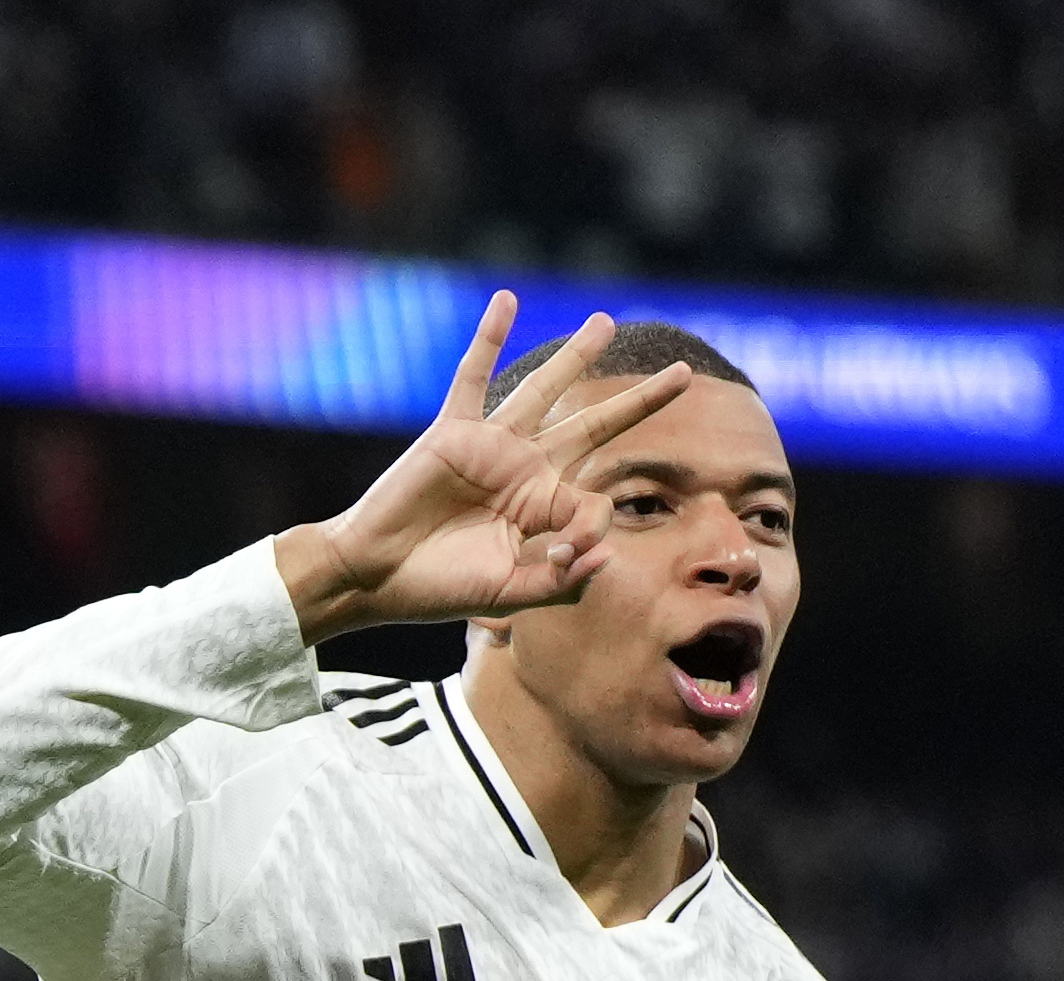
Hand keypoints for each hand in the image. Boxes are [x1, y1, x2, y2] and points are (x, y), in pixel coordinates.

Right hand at [273, 295, 696, 640]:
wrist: (378, 577)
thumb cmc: (441, 589)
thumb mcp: (511, 596)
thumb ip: (561, 580)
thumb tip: (608, 546)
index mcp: (543, 510)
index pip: (593, 500)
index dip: (591, 528)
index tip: (565, 555)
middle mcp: (525, 471)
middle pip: (594, 427)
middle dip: (639, 401)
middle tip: (684, 375)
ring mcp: (491, 446)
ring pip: (544, 390)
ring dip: (576, 356)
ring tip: (607, 323)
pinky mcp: (453, 431)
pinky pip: (473, 376)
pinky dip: (489, 338)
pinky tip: (507, 301)